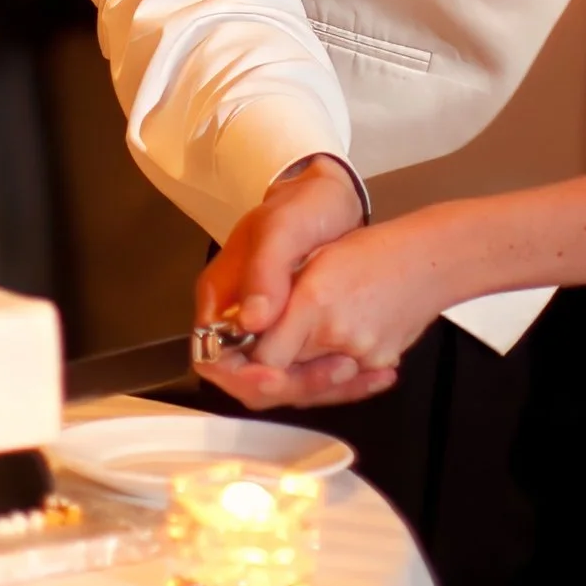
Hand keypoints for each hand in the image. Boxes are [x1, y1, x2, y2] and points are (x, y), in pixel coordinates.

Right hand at [193, 157, 376, 409]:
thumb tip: (252, 321)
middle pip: (249, 379)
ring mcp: (269, 330)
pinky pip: (308, 370)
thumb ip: (264, 272)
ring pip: (283, 381)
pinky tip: (372, 372)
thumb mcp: (282, 229)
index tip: (278, 377)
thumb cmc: (302, 206)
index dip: (242, 376)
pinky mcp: (297, 335)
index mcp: (220, 298)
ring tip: (364, 371)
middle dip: (291, 385)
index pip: (213, 358)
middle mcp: (238, 322)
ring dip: (321, 386)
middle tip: (338, 371)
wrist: (332, 198)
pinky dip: (337, 378)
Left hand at [246, 214, 444, 383]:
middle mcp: (337, 335)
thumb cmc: (372, 250)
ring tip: (287, 364)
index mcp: (313, 303)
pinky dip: (332, 377)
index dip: (245, 362)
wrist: (430, 259)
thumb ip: (277, 300)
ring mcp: (362, 356)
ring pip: (315, 386)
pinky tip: (327, 365)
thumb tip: (246, 332)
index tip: (237, 354)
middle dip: (267, 376)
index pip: (264, 357)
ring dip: (299, 377)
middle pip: (287, 379)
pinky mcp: (379, 364)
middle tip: (256, 367)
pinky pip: (345, 382)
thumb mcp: (313, 260)